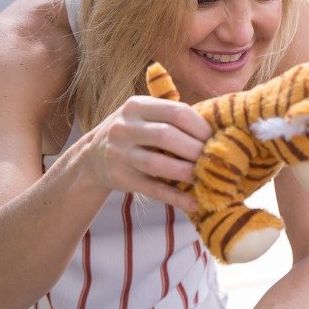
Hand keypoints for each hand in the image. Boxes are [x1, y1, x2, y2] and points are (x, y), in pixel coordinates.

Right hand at [85, 95, 211, 211]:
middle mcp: (125, 127)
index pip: (176, 112)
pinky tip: (194, 202)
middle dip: (196, 149)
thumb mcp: (144, 115)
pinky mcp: (121, 178)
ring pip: (157, 163)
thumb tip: (218, 128)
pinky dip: (175, 197)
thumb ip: (172, 116)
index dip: (200, 127)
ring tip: (205, 176)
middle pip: (167, 136)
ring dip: (186, 171)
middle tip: (215, 158)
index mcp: (136, 106)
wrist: (90, 157)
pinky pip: (152, 189)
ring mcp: (120, 154)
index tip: (216, 138)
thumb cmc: (132, 133)